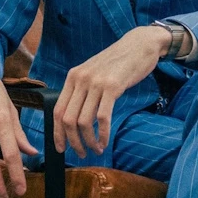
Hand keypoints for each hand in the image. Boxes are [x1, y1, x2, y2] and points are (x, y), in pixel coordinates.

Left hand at [53, 26, 171, 156]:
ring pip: (84, 122)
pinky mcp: (113, 86)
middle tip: (82, 153)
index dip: (57, 133)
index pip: (58, 111)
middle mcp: (81, 79)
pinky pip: (103, 117)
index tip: (62, 148)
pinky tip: (106, 141)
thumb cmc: (119, 62)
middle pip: (68, 120)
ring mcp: (96, 83)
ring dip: (89, 141)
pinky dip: (103, 134)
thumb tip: (76, 118)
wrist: (140, 44)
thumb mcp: (94, 72)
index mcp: (73, 77)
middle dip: (73, 142)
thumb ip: (83, 90)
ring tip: (96, 149)